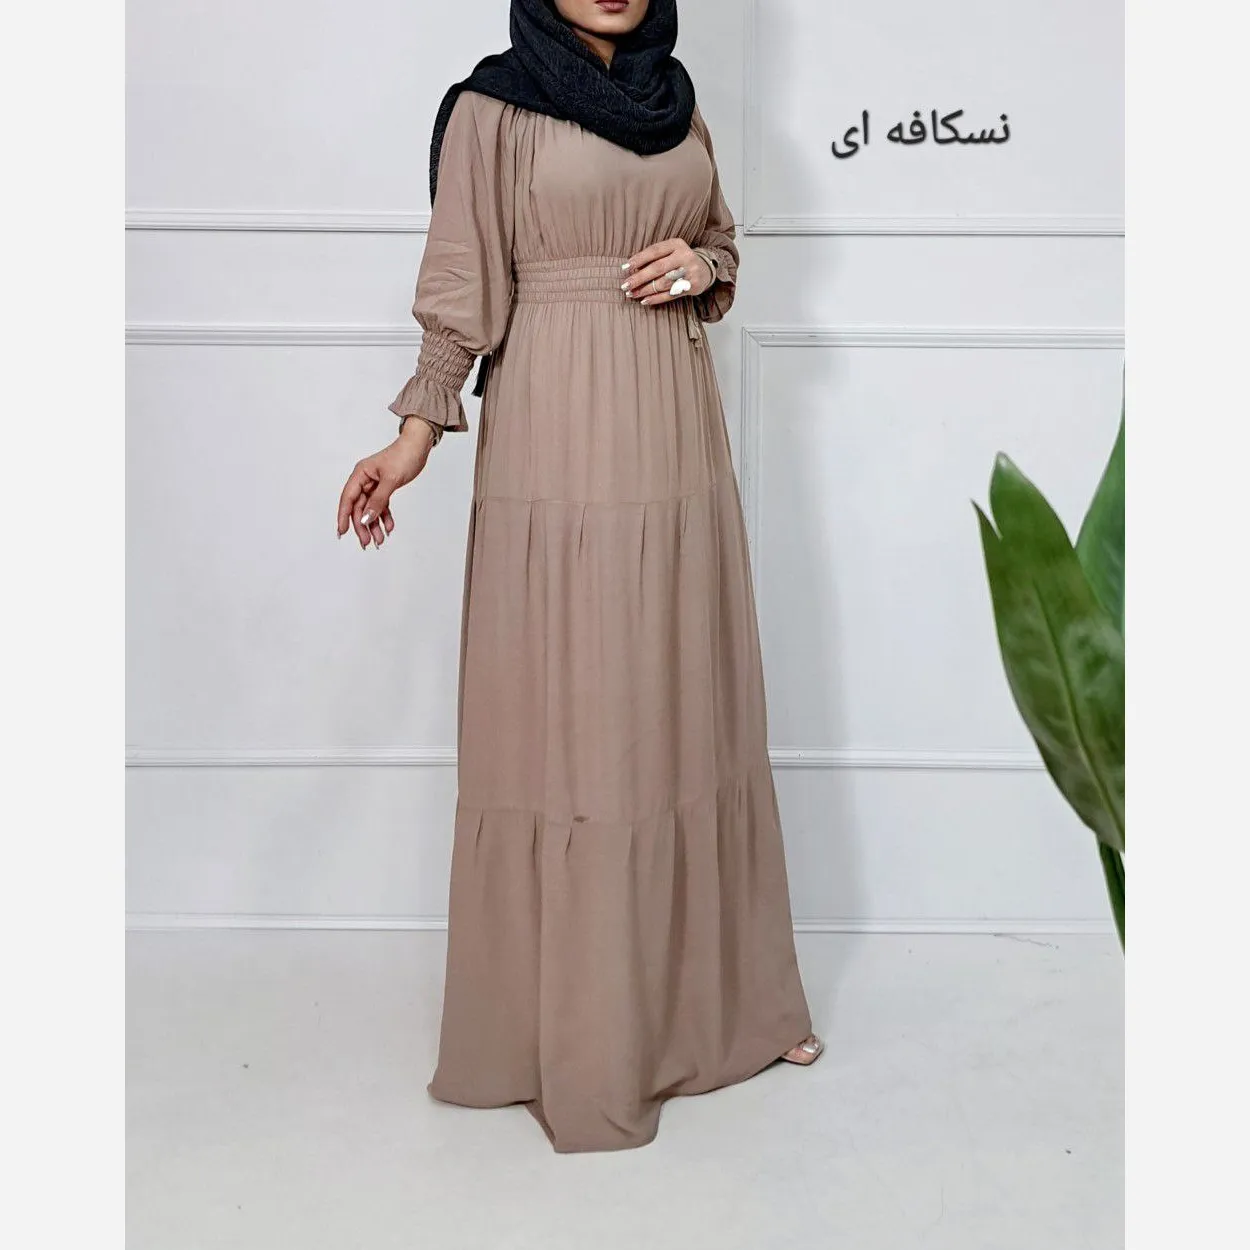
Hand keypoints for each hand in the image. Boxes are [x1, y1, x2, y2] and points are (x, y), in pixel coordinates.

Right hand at [336, 419, 435, 548]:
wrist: (418, 447)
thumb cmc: (404, 456)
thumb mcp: (391, 480)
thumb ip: (378, 500)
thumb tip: (365, 518)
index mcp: (360, 474)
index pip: (348, 498)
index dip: (343, 516)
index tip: (342, 532)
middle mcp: (365, 480)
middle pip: (359, 507)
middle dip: (362, 526)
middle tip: (367, 543)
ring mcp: (374, 485)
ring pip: (370, 509)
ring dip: (374, 525)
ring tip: (379, 540)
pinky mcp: (385, 488)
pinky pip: (381, 506)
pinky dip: (385, 517)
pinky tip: (389, 528)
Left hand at [621, 238, 712, 305]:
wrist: (705, 269)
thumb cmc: (680, 260)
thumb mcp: (670, 251)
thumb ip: (654, 257)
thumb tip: (632, 270)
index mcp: (676, 244)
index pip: (654, 251)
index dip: (639, 259)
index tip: (625, 268)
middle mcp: (684, 256)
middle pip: (658, 268)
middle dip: (639, 278)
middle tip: (626, 285)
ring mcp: (690, 272)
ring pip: (663, 283)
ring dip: (645, 290)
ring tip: (632, 294)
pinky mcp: (692, 286)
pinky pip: (670, 294)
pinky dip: (656, 299)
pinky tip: (644, 301)